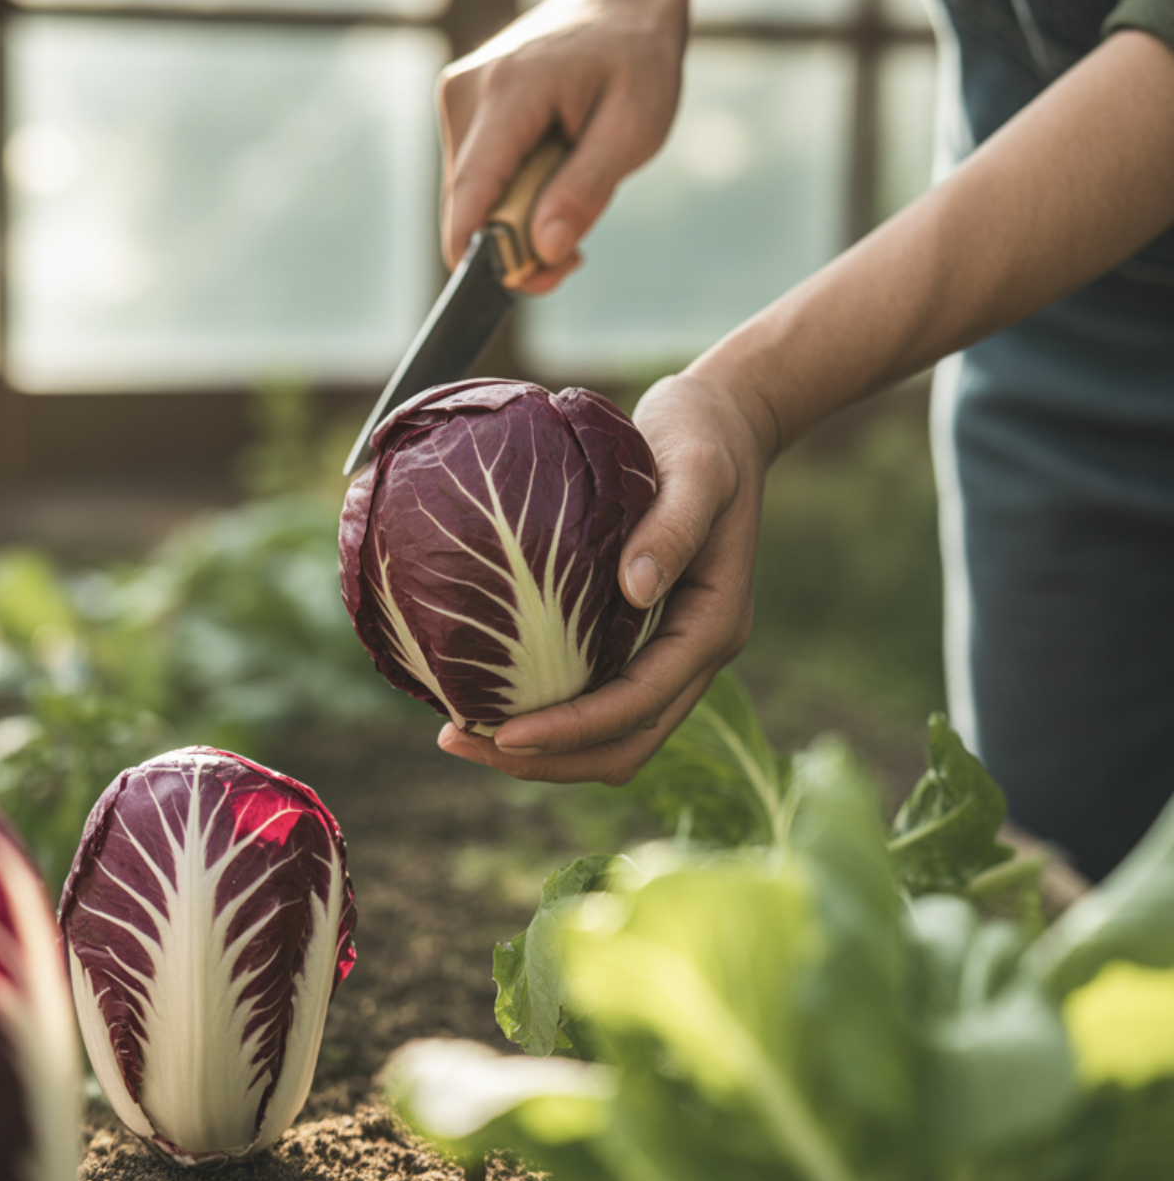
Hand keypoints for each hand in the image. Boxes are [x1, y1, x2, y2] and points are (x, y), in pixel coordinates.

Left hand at [437, 372, 769, 781]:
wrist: (722, 421)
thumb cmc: (705, 437)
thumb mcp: (696, 468)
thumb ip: (671, 526)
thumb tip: (633, 591)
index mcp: (713, 624)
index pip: (639, 705)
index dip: (572, 730)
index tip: (501, 734)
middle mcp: (695, 653)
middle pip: (623, 744)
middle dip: (546, 759)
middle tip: (458, 741)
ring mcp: (670, 650)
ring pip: (609, 734)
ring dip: (543, 748)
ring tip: (461, 732)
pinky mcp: (643, 635)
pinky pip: (597, 695)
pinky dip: (548, 711)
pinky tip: (488, 690)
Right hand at [438, 0, 687, 295]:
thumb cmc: (635, 60)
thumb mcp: (635, 129)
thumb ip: (586, 191)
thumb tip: (544, 251)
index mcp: (509, 91)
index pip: (471, 192)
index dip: (479, 254)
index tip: (508, 289)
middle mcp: (466, 91)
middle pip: (469, 204)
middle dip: (515, 244)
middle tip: (574, 256)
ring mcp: (457, 96)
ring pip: (470, 197)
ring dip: (515, 221)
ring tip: (570, 200)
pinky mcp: (459, 107)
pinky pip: (475, 179)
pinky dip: (509, 198)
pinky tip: (549, 180)